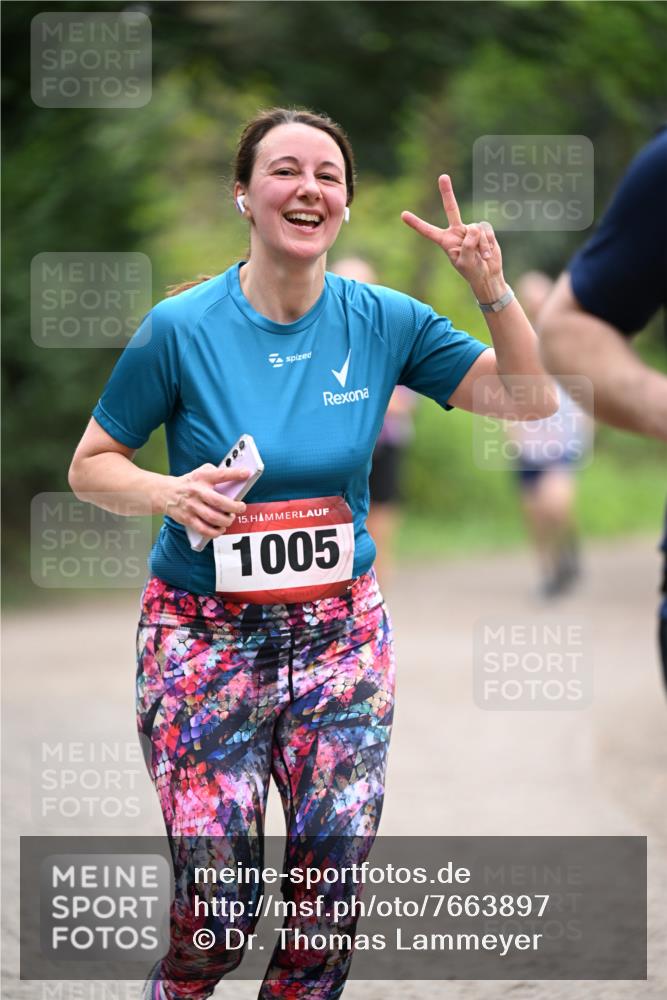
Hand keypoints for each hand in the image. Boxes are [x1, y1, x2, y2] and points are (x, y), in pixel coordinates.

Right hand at [162, 463, 249, 539]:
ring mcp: (192, 507)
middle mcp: (197, 492)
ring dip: (226, 521)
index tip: (247, 473)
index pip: (220, 475)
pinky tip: (221, 529)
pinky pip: (204, 530)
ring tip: (230, 518)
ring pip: (213, 518)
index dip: (235, 474)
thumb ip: (215, 472)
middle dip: (234, 507)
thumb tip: (235, 477)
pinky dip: (215, 532)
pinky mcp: (188, 519)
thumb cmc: (189, 483)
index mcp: (202, 478)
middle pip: (219, 502)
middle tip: (241, 507)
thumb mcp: (200, 472)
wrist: (165, 493)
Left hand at [401, 175, 504, 298]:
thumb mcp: (466, 262)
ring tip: (481, 257)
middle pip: (451, 209)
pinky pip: (486, 229)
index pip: (428, 231)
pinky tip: (487, 253)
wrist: (487, 274)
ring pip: (475, 229)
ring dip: (481, 245)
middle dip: (447, 192)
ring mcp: (470, 229)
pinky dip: (488, 242)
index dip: (416, 223)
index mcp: (445, 241)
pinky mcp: (483, 229)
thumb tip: (474, 227)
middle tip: (443, 176)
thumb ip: (467, 245)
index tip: (403, 214)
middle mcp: (456, 232)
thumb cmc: (472, 271)